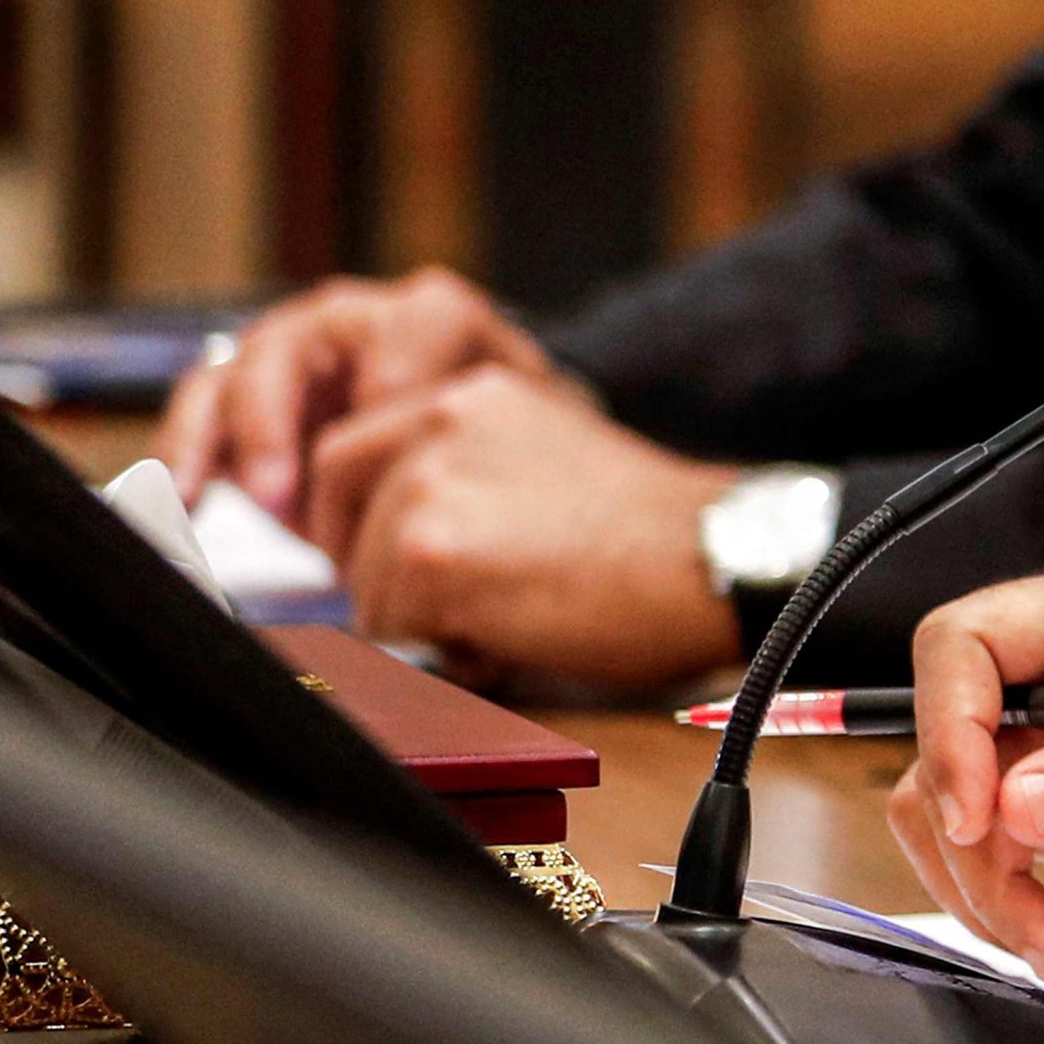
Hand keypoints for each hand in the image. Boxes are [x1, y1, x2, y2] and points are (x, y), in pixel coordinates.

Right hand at [159, 267, 561, 520]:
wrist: (493, 444)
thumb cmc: (512, 433)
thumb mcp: (522, 431)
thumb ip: (482, 440)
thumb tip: (430, 489)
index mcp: (433, 315)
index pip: (394, 343)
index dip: (382, 410)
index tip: (384, 470)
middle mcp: (353, 318)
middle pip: (288, 349)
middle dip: (272, 424)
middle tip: (279, 495)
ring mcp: (293, 352)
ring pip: (229, 377)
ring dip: (204, 440)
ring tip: (190, 499)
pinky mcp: (249, 396)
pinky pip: (200, 414)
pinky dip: (181, 458)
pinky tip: (173, 504)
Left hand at [311, 371, 742, 686]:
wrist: (709, 561)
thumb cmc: (651, 534)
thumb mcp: (545, 457)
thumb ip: (464, 469)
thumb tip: (391, 535)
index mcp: (471, 393)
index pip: (348, 451)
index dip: (357, 516)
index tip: (391, 556)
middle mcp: (440, 421)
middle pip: (334, 505)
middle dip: (365, 564)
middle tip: (436, 598)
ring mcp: (430, 485)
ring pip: (361, 578)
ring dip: (415, 615)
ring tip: (504, 612)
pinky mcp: (431, 553)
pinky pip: (390, 630)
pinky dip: (442, 650)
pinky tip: (510, 633)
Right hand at [885, 554, 1043, 983]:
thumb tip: (1023, 796)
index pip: (972, 639)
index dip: (950, 726)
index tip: (978, 817)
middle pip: (949, 735)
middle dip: (970, 838)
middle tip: (1032, 918)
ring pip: (953, 810)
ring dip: (987, 892)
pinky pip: (993, 859)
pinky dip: (1011, 912)